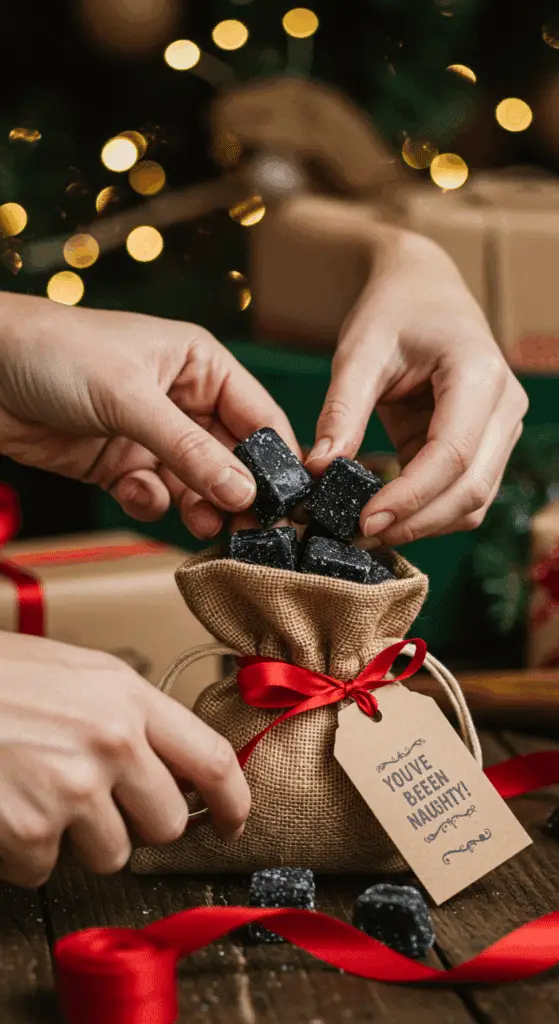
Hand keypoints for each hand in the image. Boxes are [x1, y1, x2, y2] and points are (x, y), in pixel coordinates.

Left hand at [0, 295, 297, 537]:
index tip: (292, 504)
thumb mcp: (131, 398)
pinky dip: (150, 501)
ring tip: (204, 525)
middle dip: (240, 493)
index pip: (258, 416)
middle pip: (232, 457)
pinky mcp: (118, 463)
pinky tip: (136, 493)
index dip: (278, 460)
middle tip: (255, 532)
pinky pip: (153, 493)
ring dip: (199, 505)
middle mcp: (182, 399)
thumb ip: (190, 450)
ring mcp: (150, 434)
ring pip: (195, 482)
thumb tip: (244, 493)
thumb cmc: (55, 353)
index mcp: (200, 364)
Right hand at [0, 631, 249, 886]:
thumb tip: (166, 764)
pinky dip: (23, 853)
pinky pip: (46, 870)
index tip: (233, 823)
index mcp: (127, 696)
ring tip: (36, 792)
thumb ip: (127, 715)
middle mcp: (112, 741)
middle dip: (140, 824)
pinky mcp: (33, 831)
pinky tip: (4, 807)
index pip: (211, 759)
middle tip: (99, 804)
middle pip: (169, 822)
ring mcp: (73, 788)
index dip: (234, 801)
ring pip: (112, 854)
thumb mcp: (74, 673)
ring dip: (78, 839)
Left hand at [307, 230, 527, 544]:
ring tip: (364, 529)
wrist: (423, 290)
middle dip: (415, 522)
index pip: (452, 454)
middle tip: (356, 535)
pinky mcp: (484, 447)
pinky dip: (426, 513)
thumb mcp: (359, 352)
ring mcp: (500, 430)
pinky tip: (383, 514)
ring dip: (423, 526)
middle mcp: (503, 406)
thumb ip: (342, 410)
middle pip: (471, 488)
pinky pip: (463, 494)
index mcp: (478, 373)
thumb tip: (319, 471)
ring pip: (473, 501)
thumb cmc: (393, 311)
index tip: (363, 521)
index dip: (410, 497)